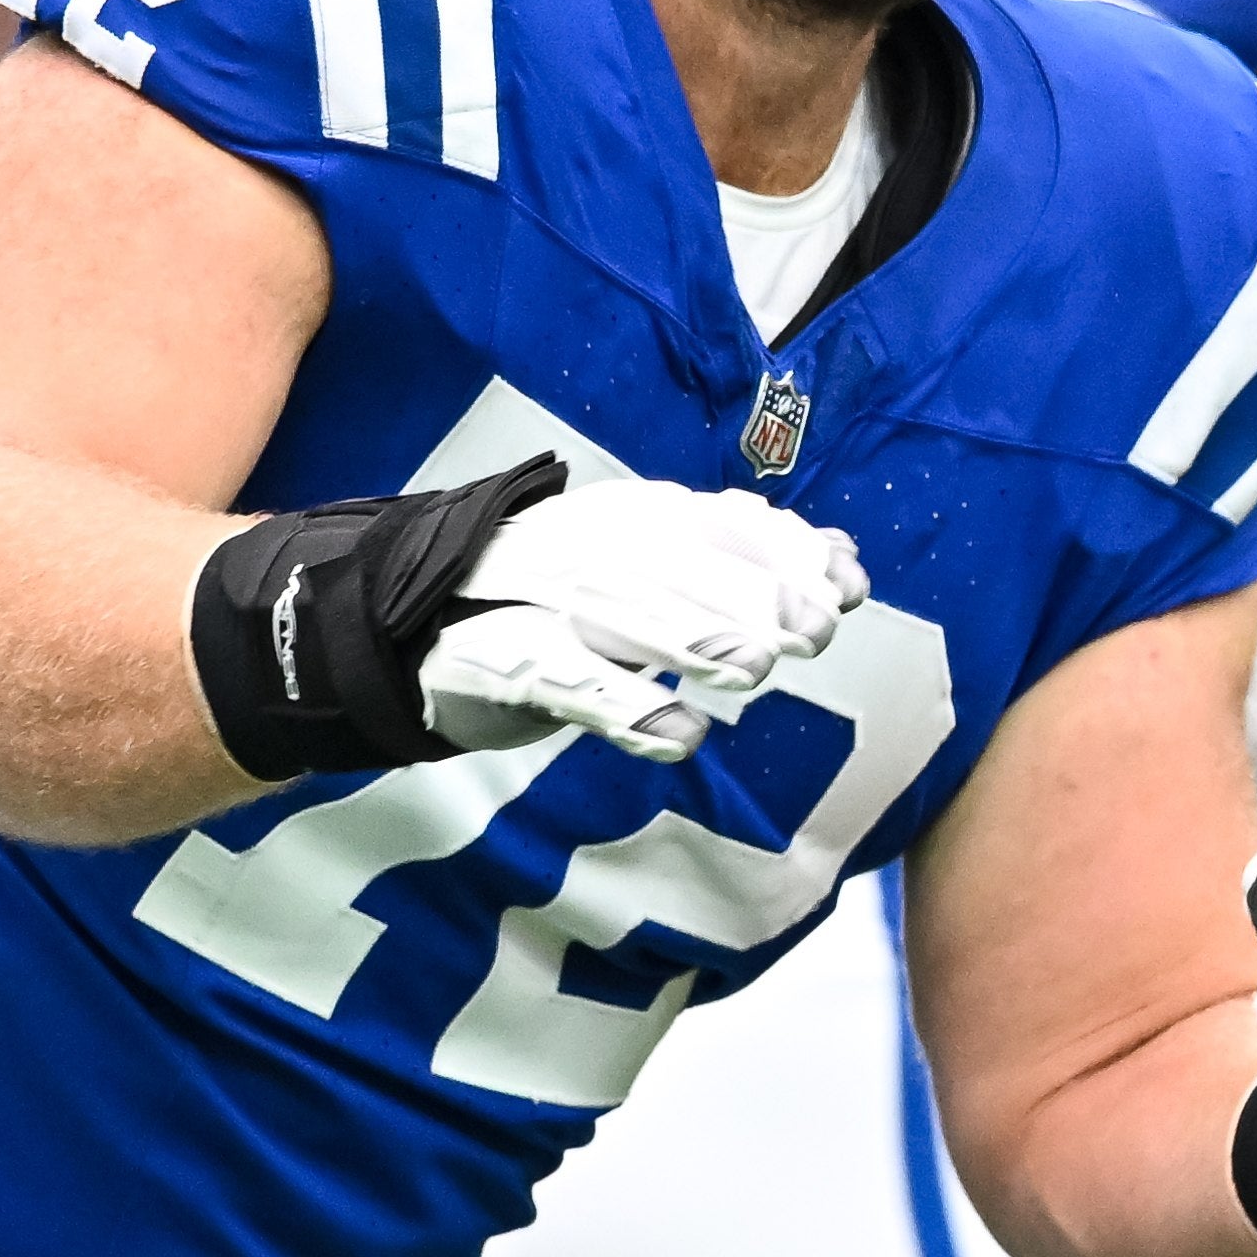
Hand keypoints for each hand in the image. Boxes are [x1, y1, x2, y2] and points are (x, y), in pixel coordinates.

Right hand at [421, 477, 868, 762]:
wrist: (406, 628)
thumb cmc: (550, 607)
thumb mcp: (647, 576)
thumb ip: (736, 564)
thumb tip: (840, 553)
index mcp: (622, 518)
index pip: (712, 523)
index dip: (783, 550)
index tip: (850, 582)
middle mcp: (581, 545)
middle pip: (674, 565)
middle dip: (751, 594)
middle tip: (817, 630)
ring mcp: (532, 601)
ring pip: (619, 613)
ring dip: (691, 640)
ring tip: (755, 669)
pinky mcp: (492, 661)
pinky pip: (563, 682)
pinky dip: (622, 708)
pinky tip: (677, 738)